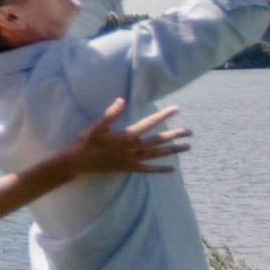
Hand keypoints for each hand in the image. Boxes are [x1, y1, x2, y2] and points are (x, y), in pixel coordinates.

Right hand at [60, 96, 189, 181]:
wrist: (79, 162)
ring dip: (173, 150)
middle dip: (175, 134)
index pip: (150, 123)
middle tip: (189, 131)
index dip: (164, 115)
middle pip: (159, 140)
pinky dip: (160, 169)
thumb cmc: (87, 141)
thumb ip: (111, 113)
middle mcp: (133, 148)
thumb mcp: (98, 125)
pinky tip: (172, 169)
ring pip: (157, 154)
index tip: (176, 110)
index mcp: (127, 135)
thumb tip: (122, 100)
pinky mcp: (129, 168)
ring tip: (187, 146)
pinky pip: (148, 169)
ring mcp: (133, 159)